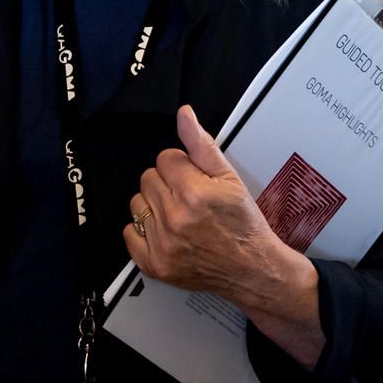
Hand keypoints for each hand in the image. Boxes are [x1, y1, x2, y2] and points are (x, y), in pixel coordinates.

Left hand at [125, 106, 325, 367]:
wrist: (253, 269)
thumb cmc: (244, 222)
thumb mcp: (230, 178)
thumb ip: (202, 144)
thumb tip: (183, 113)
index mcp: (193, 192)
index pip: (165, 158)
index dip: (182, 166)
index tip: (195, 180)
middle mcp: (174, 218)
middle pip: (148, 178)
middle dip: (167, 183)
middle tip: (189, 198)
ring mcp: (162, 244)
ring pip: (136, 204)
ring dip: (153, 205)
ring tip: (177, 215)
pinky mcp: (154, 265)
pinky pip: (129, 233)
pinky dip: (143, 231)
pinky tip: (166, 233)